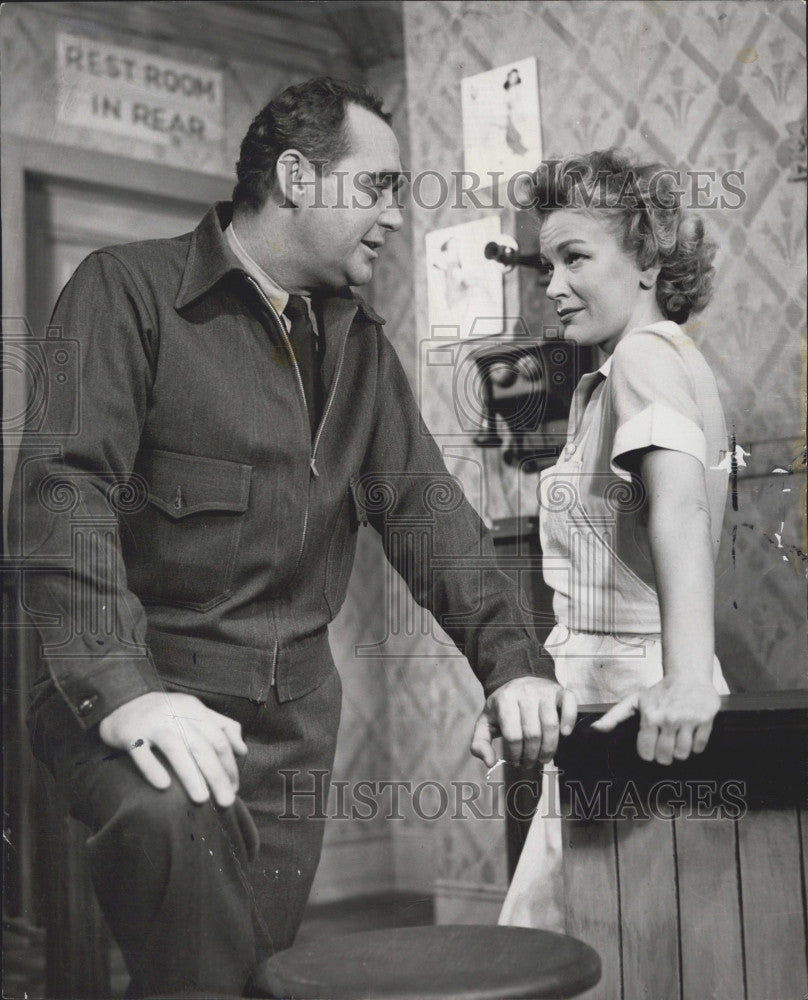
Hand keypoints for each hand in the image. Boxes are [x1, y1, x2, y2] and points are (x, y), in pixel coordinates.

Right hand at [98, 691, 247, 806]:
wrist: (122, 699)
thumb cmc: (165, 712)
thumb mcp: (195, 712)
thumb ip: (222, 726)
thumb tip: (243, 750)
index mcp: (194, 710)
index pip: (219, 739)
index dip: (229, 765)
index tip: (234, 788)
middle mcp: (176, 715)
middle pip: (202, 746)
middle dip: (217, 775)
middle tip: (227, 801)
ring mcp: (152, 723)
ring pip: (175, 749)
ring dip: (191, 775)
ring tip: (202, 799)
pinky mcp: (130, 733)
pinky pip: (141, 752)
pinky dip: (153, 768)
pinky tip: (164, 786)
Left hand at [470, 676, 576, 769]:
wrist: (516, 679)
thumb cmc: (502, 706)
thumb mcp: (485, 722)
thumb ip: (480, 743)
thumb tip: (489, 762)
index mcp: (505, 701)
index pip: (513, 736)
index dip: (515, 754)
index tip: (516, 762)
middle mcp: (525, 694)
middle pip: (532, 734)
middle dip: (532, 755)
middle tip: (530, 763)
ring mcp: (544, 691)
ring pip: (550, 725)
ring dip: (549, 748)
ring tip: (544, 758)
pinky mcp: (559, 691)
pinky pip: (569, 704)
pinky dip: (569, 720)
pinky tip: (565, 734)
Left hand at [591, 676, 720, 763]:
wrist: (688, 676)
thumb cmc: (660, 692)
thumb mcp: (634, 701)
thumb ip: (614, 716)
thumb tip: (595, 729)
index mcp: (650, 717)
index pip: (646, 753)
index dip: (648, 753)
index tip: (651, 747)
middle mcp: (668, 719)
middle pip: (665, 757)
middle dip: (664, 755)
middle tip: (666, 745)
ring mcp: (688, 720)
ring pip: (683, 754)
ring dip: (680, 751)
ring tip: (678, 738)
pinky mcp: (706, 720)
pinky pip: (699, 747)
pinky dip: (696, 745)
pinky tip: (690, 733)